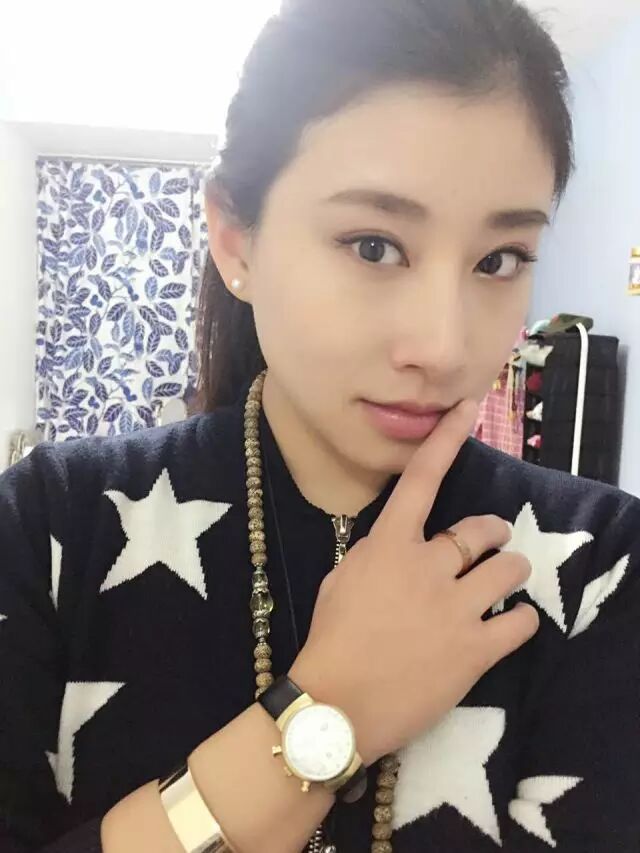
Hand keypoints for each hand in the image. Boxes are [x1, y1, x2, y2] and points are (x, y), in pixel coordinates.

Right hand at [288, 400, 537, 765]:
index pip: (421, 478)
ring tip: (508, 578)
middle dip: (493, 533)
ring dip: (513, 569)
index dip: (447, 439)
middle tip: (493, 543)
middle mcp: (428, 565)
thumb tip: (400, 547)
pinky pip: (520, 622)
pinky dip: (520, 619)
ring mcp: (455, 606)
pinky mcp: (475, 649)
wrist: (336, 703)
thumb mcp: (342, 581)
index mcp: (390, 545)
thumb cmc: (330, 640)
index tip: (469, 407)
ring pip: (510, 569)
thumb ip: (376, 556)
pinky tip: (511, 624)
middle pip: (482, 529)